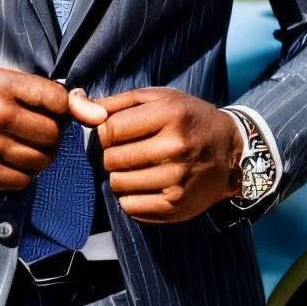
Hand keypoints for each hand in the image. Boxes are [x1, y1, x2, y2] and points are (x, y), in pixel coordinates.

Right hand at [0, 68, 72, 191]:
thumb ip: (37, 90)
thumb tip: (92, 111)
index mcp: (1, 85)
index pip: (58, 99)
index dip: (65, 109)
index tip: (55, 114)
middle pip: (53, 134)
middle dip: (52, 136)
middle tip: (38, 135)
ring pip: (42, 160)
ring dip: (40, 158)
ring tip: (24, 150)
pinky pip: (23, 180)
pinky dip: (23, 175)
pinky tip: (10, 164)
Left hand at [69, 86, 240, 222]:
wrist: (232, 152)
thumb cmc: (187, 119)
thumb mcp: (156, 99)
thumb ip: (112, 102)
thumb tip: (74, 103)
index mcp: (170, 115)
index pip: (109, 129)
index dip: (106, 132)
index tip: (119, 132)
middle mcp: (176, 147)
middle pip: (110, 159)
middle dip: (113, 155)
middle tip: (132, 151)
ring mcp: (177, 180)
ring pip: (117, 184)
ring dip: (121, 176)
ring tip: (141, 167)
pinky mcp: (176, 206)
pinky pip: (129, 206)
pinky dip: (131, 197)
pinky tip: (148, 185)